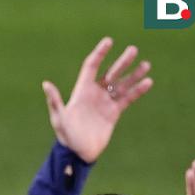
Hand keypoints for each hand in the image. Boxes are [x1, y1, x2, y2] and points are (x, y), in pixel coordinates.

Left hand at [42, 37, 152, 162]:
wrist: (78, 153)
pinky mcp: (113, 113)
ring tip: (145, 64)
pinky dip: (137, 91)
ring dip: (133, 75)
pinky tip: (148, 82)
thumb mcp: (59, 118)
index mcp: (81, 91)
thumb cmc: (66, 136)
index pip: (91, 67)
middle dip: (121, 62)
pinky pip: (127, 98)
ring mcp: (105, 103)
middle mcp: (94, 94)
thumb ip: (55, 101)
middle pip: (110, 73)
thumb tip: (46, 83)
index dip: (99, 54)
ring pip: (121, 85)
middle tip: (133, 49)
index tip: (109, 41)